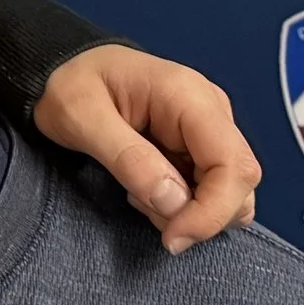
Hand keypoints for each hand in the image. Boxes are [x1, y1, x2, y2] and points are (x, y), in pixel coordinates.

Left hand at [34, 45, 260, 254]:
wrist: (63, 68)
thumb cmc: (68, 84)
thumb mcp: (81, 117)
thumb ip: (127, 158)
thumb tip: (175, 203)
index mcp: (188, 96)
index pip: (234, 165)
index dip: (213, 211)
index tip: (172, 237)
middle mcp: (211, 111)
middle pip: (240, 183)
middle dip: (198, 214)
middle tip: (139, 204)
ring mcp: (209, 129)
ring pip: (229, 193)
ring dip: (188, 211)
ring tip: (136, 192)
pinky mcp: (198, 147)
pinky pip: (210, 191)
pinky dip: (182, 205)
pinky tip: (143, 188)